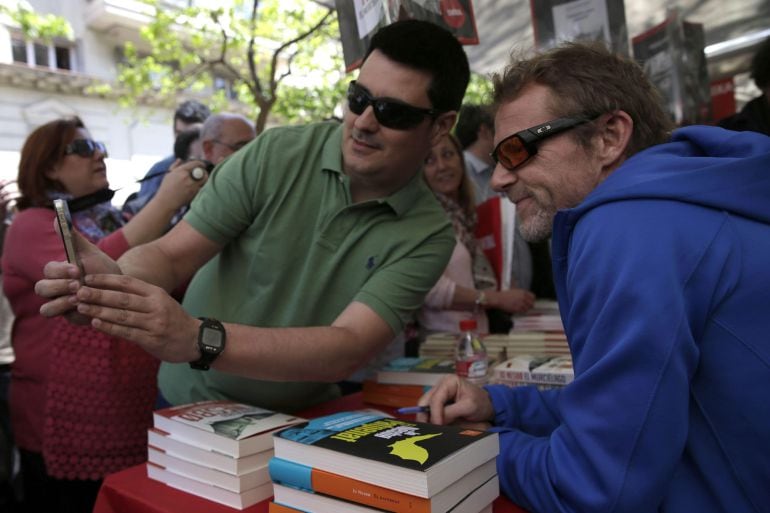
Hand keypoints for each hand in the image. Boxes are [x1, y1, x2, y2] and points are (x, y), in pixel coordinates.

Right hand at [36, 221, 120, 320]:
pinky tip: (87, 308)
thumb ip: (74, 238)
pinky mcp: (69, 316)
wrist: (120, 289)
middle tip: (78, 285)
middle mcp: (55, 288)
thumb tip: (57, 217)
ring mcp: (60, 303)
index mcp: (59, 271)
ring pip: (46, 308)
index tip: (77, 269)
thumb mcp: (91, 253)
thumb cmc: (103, 269)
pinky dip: (71, 314)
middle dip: (58, 287)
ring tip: (81, 298)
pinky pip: (61, 318)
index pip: (49, 270)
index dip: (60, 270)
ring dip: (60, 303)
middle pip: (41, 288)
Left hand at [73, 273, 199, 362]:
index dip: (106, 280)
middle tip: (79, 291)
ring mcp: (154, 323)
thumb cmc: (172, 319)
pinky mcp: (152, 339)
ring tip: (82, 308)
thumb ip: (139, 295)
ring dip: (100, 311)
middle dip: (98, 294)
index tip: (87, 278)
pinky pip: (127, 332)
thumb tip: (109, 289)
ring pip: (122, 315)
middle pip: (122, 298)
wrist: (195, 339)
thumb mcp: (160, 301)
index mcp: (156, 293)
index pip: (127, 283)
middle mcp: (156, 306)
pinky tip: (96, 324)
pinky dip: (110, 328)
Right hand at [154, 159, 207, 208]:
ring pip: (204, 180)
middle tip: (203, 173)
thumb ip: (175, 166)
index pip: (195, 164)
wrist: (166, 202)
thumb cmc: (166, 188)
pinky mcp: (194, 194)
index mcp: (181, 171)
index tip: (202, 165)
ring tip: (202, 180)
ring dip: (204, 179)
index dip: (200, 163)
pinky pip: (202, 188)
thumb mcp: (168, 174)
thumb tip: (180, 160)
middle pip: (202, 172)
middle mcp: (187, 178)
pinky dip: (202, 186)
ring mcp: (192, 186)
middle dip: (204, 172)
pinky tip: (199, 187)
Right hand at [416, 375, 494, 428]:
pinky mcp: (439, 403)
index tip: (437, 425)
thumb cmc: (481, 402)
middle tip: (428, 429)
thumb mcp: (469, 406)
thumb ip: (451, 412)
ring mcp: (438, 394)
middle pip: (425, 401)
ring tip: (430, 429)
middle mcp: (441, 386)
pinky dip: (430, 419)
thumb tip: (437, 421)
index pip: (436, 399)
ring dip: (426, 418)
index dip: (435, 413)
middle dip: (425, 416)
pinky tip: (433, 426)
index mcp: (449, 381)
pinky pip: (429, 411)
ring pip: (424, 407)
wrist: (487, 405)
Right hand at [487, 288, 535, 313]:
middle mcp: (523, 298)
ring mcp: (520, 303)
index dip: (532, 300)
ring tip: (522, 308)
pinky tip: (519, 310)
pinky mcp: (517, 309)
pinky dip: (522, 311)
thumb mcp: (514, 290)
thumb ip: (521, 293)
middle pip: (531, 303)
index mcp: (523, 292)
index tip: (531, 302)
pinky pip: (523, 311)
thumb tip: (527, 297)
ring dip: (525, 309)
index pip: (533, 297)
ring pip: (527, 308)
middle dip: (530, 305)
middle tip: (527, 306)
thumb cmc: (505, 294)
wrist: (499, 299)